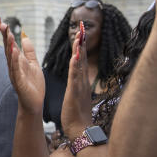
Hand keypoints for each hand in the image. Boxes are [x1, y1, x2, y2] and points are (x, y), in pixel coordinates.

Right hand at [0, 17, 43, 116]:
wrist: (34, 103)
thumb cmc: (33, 85)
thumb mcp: (33, 64)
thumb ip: (29, 51)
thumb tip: (24, 36)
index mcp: (17, 61)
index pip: (10, 44)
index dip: (6, 33)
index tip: (2, 21)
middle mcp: (13, 66)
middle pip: (8, 48)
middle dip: (5, 36)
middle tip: (3, 23)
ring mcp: (15, 73)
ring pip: (10, 57)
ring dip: (9, 45)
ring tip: (8, 34)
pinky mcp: (19, 81)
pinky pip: (16, 69)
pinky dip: (14, 60)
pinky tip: (14, 51)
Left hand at [60, 23, 93, 137]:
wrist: (80, 130)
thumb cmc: (76, 114)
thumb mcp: (76, 94)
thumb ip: (78, 84)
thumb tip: (78, 75)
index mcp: (80, 81)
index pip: (80, 59)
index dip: (80, 45)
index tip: (80, 31)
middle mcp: (82, 81)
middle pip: (82, 57)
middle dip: (82, 41)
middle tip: (82, 25)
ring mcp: (80, 86)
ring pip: (80, 64)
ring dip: (79, 50)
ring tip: (79, 35)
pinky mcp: (75, 93)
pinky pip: (75, 78)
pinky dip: (75, 66)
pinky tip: (74, 57)